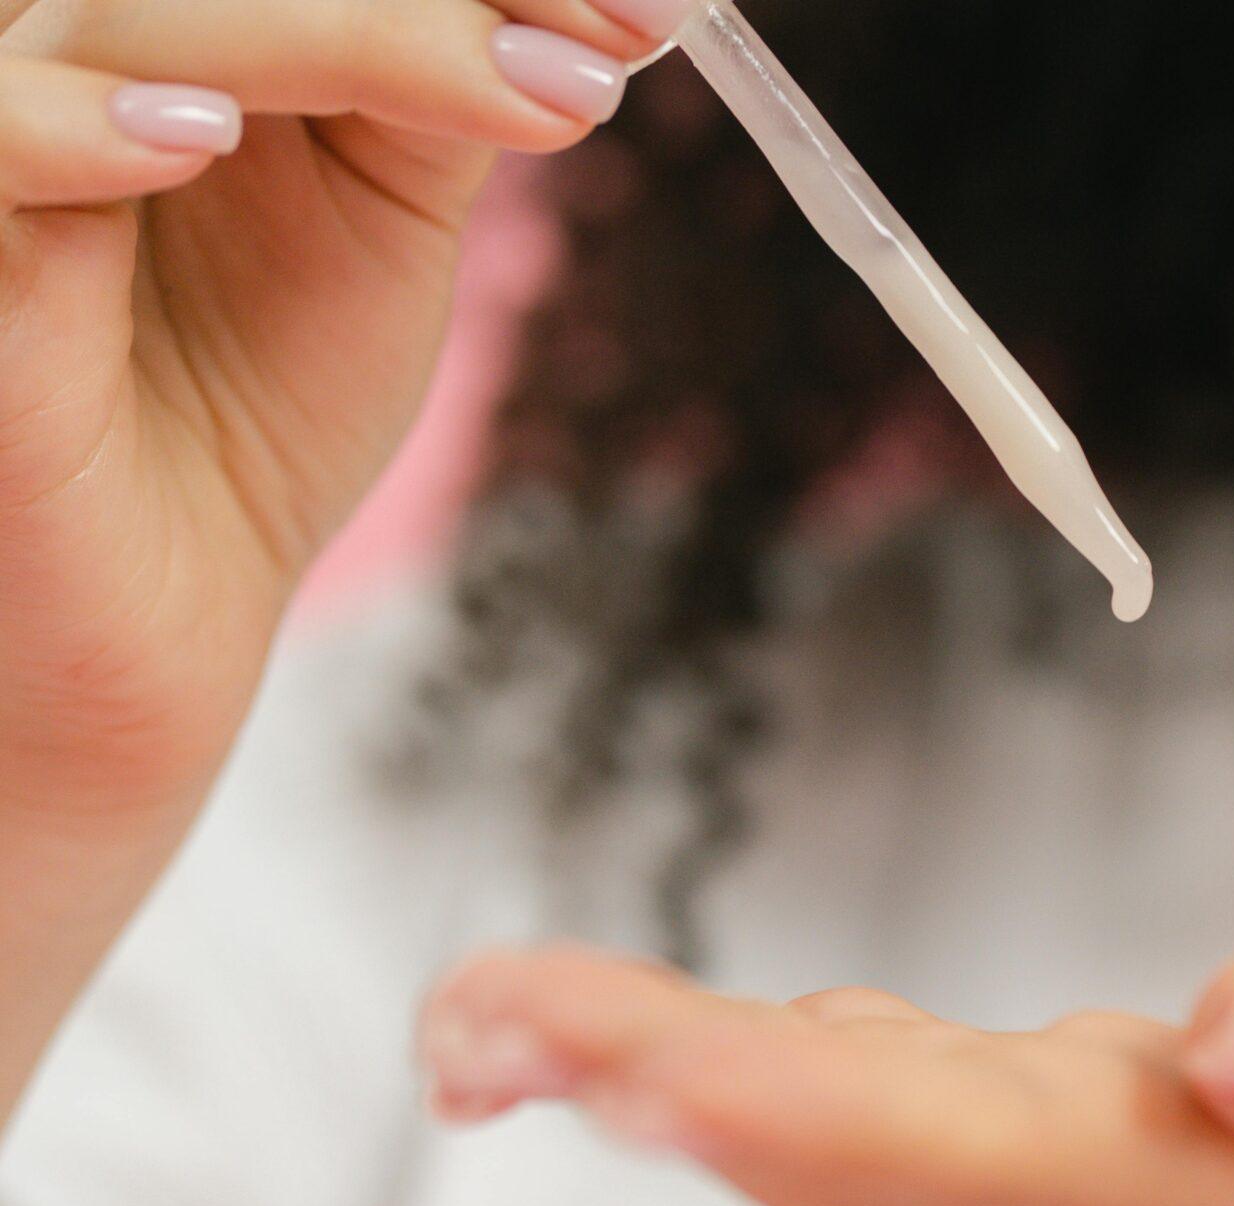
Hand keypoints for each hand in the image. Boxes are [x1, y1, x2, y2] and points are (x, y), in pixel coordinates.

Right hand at [0, 0, 685, 814]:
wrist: (169, 600)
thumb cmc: (257, 403)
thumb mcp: (387, 215)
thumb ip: (447, 86)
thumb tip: (600, 14)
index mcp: (183, 26)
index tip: (651, 12)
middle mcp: (74, 46)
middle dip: (438, 1)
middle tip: (619, 40)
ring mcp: (4, 135)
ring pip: (133, 16)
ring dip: (342, 35)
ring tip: (516, 95)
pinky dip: (70, 123)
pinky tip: (197, 139)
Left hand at [414, 941, 1233, 1205]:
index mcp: (1194, 1195)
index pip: (1026, 1153)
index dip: (865, 1122)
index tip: (702, 1088)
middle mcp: (1050, 1195)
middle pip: (858, 1144)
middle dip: (686, 1082)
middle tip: (500, 1032)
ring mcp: (981, 1180)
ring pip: (802, 1123)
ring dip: (632, 1064)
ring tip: (478, 1020)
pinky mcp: (946, 1146)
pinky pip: (805, 1102)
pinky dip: (663, 1063)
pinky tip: (525, 1032)